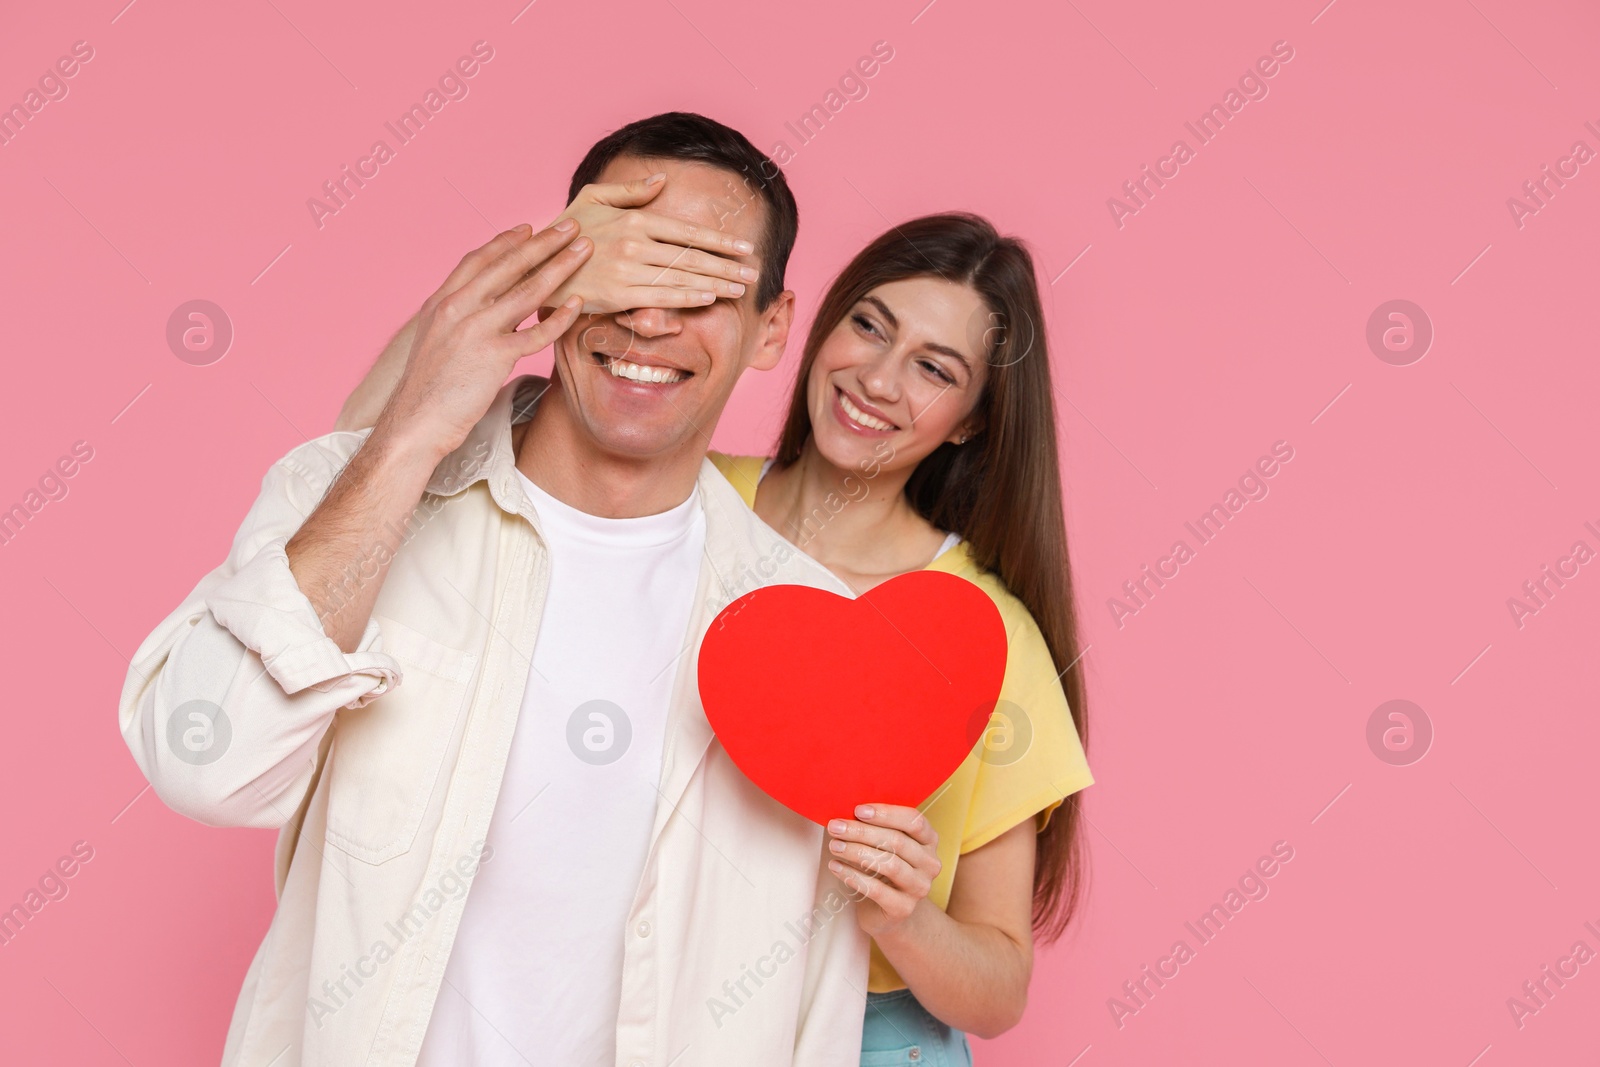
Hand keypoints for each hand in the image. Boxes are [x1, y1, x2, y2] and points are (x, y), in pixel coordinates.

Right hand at [372, 221, 592, 460]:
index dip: (506, 241)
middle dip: (543, 242)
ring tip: (584, 251)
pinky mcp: (494, 356)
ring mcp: (476, 330)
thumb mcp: (436, 341)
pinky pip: (536, 331)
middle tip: (570, 226)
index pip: (478, 259)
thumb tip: (485, 308)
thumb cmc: (428, 390)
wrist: (414, 422)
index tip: (530, 228)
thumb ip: (459, 319)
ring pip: (527, 290)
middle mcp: (457, 308)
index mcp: (441, 302)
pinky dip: (560, 316)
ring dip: (560, 266)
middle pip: (508, 265)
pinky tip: (578, 303)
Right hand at [544, 174, 758, 313]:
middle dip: (727, 265)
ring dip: (715, 284)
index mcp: (634, 219)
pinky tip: (709, 298)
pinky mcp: (618, 295)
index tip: (745, 247)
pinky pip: (661, 297)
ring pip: (681, 277)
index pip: (687, 231)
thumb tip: (663, 179)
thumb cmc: (569, 230)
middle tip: (754, 272)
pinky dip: (688, 297)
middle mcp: (634, 244)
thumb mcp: (594, 198)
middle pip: (691, 257)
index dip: (720, 241)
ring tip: (741, 288)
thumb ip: (631, 191)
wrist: (537, 264)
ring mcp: (627, 270)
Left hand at [827, 804, 941, 937]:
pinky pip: (876, 889)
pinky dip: (852, 876)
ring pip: (888, 864)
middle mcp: (930, 863)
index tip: (858, 810)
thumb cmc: (884, 869)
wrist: (889, 911)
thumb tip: (847, 812)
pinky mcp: (903, 908)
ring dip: (856, 852)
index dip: (886, 814)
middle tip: (835, 827)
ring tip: (834, 846)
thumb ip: (878, 828)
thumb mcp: (887, 845)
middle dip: (861, 832)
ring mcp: (919, 888)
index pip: (914, 821)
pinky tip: (836, 867)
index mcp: (929, 840)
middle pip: (897, 841)